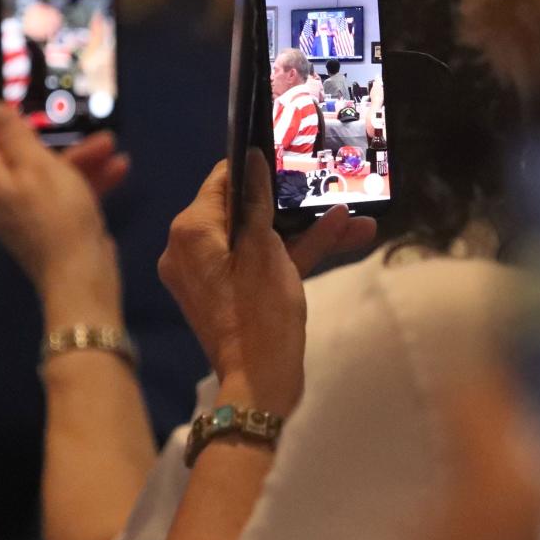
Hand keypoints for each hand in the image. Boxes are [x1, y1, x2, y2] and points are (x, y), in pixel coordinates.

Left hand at [0, 83, 127, 316]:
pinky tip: (118, 168)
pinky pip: (64, 189)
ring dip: (78, 154)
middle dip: (49, 129)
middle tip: (69, 109)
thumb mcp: (39, 167)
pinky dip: (87, 178)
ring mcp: (24, 208)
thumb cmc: (58, 218)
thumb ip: (15, 134)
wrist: (82, 276)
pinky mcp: (49, 221)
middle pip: (16, 148)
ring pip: (47, 168)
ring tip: (110, 142)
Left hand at [158, 150, 374, 414]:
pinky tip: (342, 234)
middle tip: (320, 182)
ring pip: (258, 239)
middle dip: (288, 201)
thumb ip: (259, 200)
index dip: (254, 166)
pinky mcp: (227, 293)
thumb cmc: (262, 312)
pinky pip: (259, 263)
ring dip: (302, 229)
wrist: (260, 384)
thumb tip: (253, 159)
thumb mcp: (266, 249)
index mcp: (191, 232)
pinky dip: (292, 253)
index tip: (286, 155)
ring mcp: (208, 274)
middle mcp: (189, 249)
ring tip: (349, 214)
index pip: (220, 181)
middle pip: (242, 210)